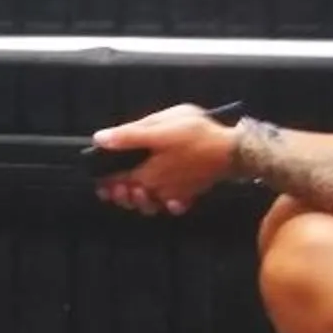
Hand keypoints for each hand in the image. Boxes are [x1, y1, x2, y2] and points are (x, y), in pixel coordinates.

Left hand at [88, 105, 241, 217]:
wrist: (234, 148)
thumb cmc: (195, 134)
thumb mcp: (159, 127)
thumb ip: (128, 135)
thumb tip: (100, 139)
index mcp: (146, 173)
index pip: (117, 182)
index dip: (104, 182)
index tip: (98, 180)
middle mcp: (158, 189)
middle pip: (132, 199)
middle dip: (120, 194)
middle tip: (116, 186)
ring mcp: (175, 193)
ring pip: (151, 205)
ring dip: (140, 201)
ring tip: (136, 190)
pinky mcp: (191, 193)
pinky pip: (174, 205)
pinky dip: (167, 205)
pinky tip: (165, 197)